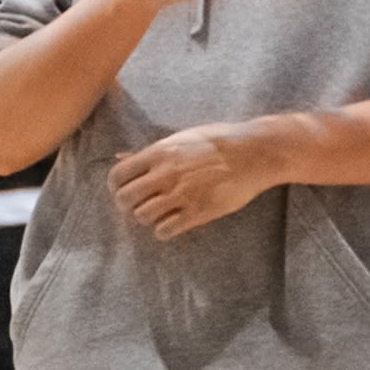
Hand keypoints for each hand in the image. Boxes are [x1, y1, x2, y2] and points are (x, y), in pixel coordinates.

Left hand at [111, 118, 289, 239]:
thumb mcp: (182, 138)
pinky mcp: (197, 212)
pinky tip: (173, 223)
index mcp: (159, 153)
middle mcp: (165, 175)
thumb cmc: (220, 140)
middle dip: (128, 204)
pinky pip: (165, 230)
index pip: (118, 175)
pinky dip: (164, 230)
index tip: (124, 190)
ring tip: (159, 213)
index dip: (116, 186)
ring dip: (147, 217)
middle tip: (140, 204)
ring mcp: (180, 195)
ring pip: (143, 217)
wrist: (253, 153)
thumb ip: (152, 151)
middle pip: (126, 199)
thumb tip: (122, 156)